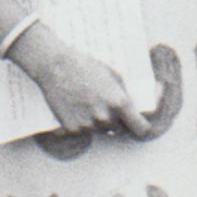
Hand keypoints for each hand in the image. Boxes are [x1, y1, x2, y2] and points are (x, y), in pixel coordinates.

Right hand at [27, 35, 151, 138]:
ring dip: (96, 121)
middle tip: (103, 104)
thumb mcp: (113, 75)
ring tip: (86, 102)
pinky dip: (79, 122)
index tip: (137, 124)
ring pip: (99, 130)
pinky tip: (74, 107)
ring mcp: (88, 125)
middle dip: (114, 120)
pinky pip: (82, 131)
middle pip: (118, 129)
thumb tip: (132, 107)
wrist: (55, 66)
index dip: (140, 127)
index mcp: (119, 103)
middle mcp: (105, 117)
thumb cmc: (85, 66)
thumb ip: (124, 95)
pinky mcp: (72, 129)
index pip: (141, 129)